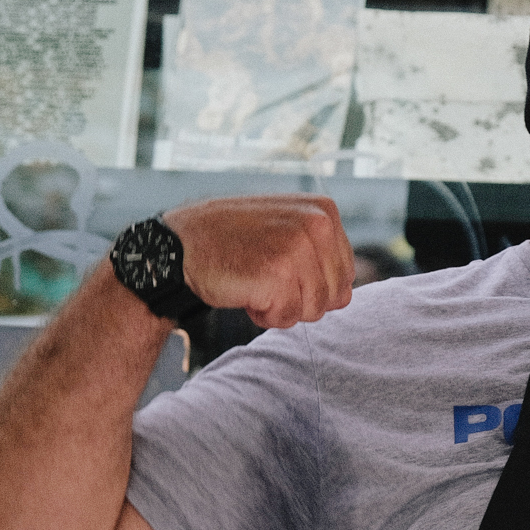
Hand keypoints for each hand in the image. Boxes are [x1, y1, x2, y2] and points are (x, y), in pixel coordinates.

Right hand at [163, 195, 355, 330]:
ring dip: (281, 307)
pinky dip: (264, 315)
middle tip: (266, 277)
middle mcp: (317, 224)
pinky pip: (287, 318)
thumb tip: (346, 297)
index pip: (346, 274)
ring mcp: (299, 248)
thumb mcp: (287, 229)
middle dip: (301, 298)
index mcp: (324, 211)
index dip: (313, 285)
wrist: (182, 243)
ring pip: (314, 310)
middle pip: (335, 296)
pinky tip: (245, 291)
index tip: (280, 267)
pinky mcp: (279, 274)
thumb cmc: (233, 240)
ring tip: (255, 281)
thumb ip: (321, 256)